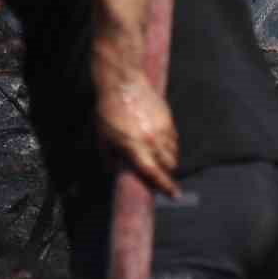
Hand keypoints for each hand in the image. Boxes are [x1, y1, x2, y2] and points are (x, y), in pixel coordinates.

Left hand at [95, 77, 180, 197]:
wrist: (122, 83)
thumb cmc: (109, 110)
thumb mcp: (103, 137)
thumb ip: (109, 157)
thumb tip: (113, 170)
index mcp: (136, 148)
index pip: (155, 174)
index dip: (166, 186)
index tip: (174, 194)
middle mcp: (153, 142)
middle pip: (170, 165)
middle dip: (167, 172)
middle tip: (160, 173)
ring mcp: (163, 130)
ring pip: (173, 152)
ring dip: (168, 158)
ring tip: (157, 156)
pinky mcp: (168, 119)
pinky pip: (174, 138)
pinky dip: (170, 144)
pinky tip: (160, 141)